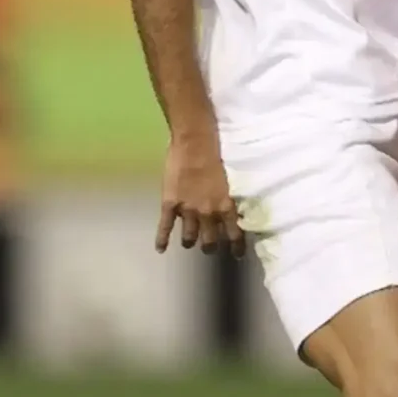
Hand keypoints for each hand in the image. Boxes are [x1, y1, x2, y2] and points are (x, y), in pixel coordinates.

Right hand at [156, 134, 243, 256]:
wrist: (196, 142)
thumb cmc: (217, 154)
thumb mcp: (231, 180)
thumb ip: (229, 197)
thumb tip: (234, 208)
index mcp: (226, 207)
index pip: (234, 235)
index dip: (236, 248)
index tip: (236, 254)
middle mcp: (208, 214)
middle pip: (210, 242)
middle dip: (210, 247)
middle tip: (210, 247)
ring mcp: (187, 211)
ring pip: (189, 238)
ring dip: (190, 242)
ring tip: (189, 243)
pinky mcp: (169, 205)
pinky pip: (165, 228)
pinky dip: (162, 239)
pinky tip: (161, 249)